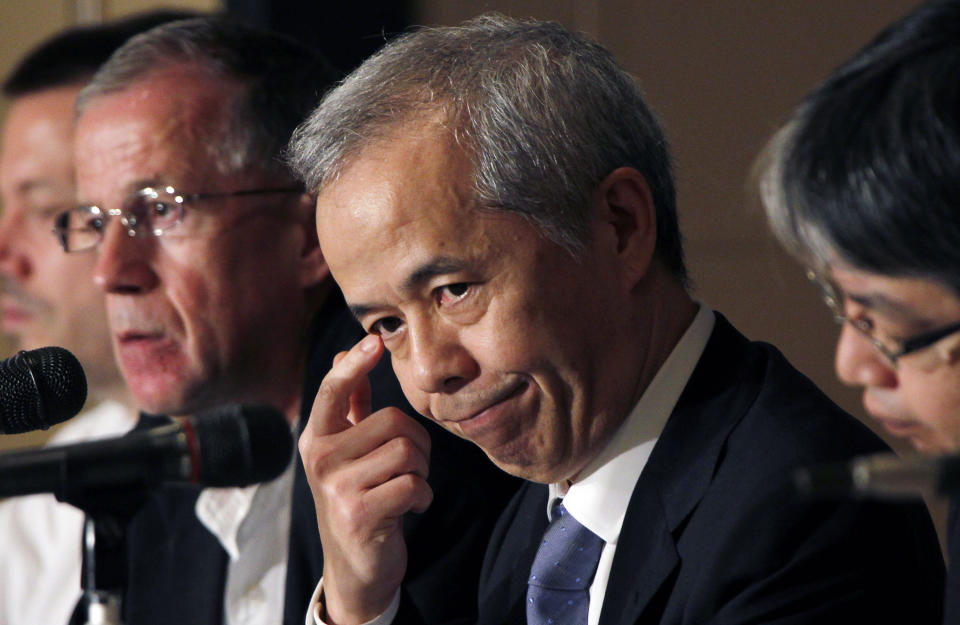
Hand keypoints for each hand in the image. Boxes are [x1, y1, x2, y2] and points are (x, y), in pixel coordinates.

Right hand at [300, 334, 432, 624]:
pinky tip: (410, 507)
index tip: (373, 340)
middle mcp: (320, 459)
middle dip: (417, 443)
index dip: (354, 365)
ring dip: (422, 470)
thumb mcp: (346, 453)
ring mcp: (337, 487)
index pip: (332, 392)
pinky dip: (423, 496)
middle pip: (393, 422)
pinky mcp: (360, 514)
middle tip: (408, 467)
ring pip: (407, 452)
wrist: (355, 568)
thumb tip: (349, 353)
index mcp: (316, 439)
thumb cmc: (357, 499)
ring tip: (407, 487)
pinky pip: (414, 484)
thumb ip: (349, 407)